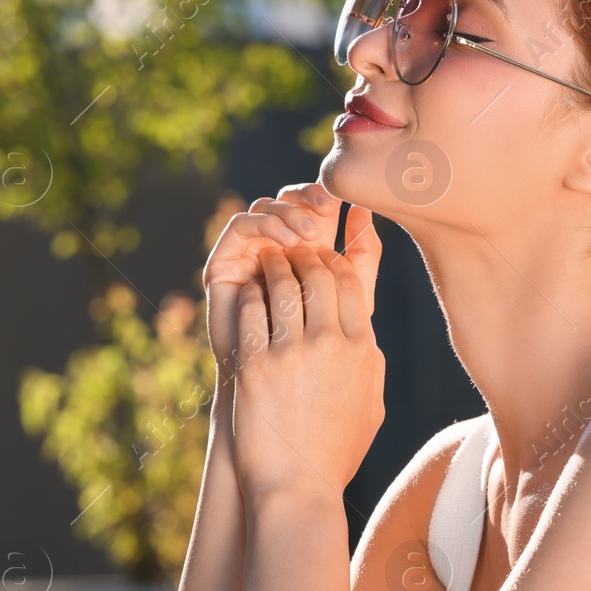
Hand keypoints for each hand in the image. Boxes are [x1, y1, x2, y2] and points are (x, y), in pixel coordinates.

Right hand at [203, 183, 380, 383]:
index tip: (356, 204)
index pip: (319, 207)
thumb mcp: (352, 302)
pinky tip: (286, 242)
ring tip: (309, 232)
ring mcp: (250, 253)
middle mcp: (277, 247)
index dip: (334, 199)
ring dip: (290, 212)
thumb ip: (362, 260)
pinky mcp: (224, 263)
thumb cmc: (321, 354)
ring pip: (267, 207)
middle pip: (291, 199)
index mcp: (309, 251)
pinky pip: (241, 226)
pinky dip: (265, 225)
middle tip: (329, 206)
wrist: (279, 394)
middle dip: (312, 197)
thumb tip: (365, 211)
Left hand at [231, 240, 384, 501]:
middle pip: (319, 275)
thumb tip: (367, 340)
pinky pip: (253, 309)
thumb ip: (370, 366)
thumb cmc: (333, 455)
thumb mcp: (370, 407)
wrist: (297, 490)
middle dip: (304, 255)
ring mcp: (293, 352)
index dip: (335, 261)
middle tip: (291, 249)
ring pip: (283, 284)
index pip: (352, 284)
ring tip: (267, 260)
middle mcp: (332, 344)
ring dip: (274, 265)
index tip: (323, 255)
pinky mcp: (256, 363)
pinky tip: (248, 290)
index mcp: (363, 351)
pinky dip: (251, 293)